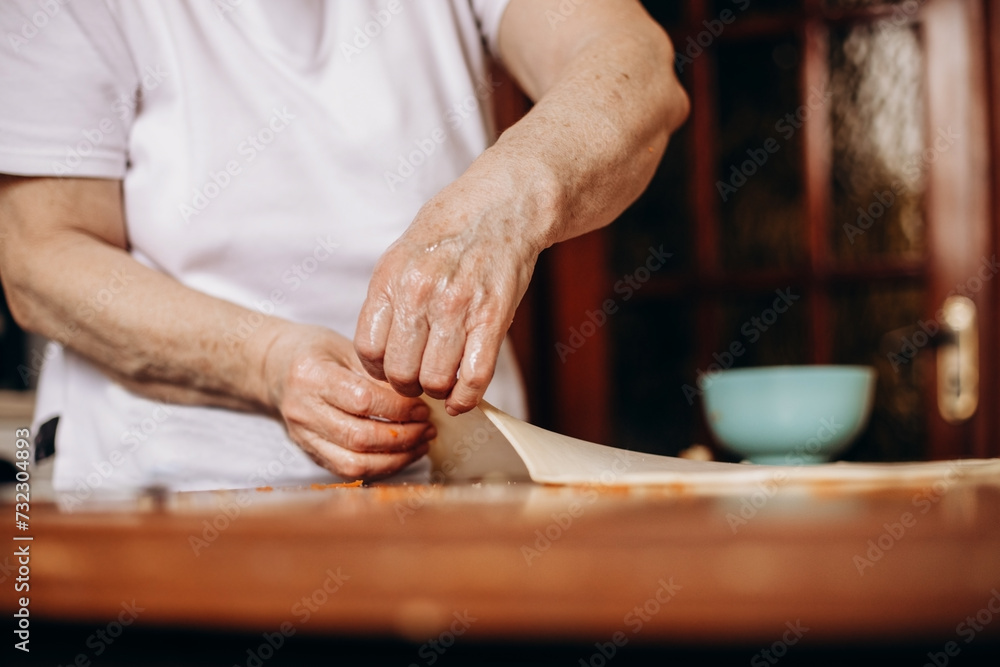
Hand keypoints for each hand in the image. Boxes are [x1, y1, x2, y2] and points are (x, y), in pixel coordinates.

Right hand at [262, 323, 434, 479]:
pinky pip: (347, 471)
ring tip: (421, 443)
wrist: (275, 368)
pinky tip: (403, 454)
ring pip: (354, 463)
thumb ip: (376, 373)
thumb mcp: (345, 347)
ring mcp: (303, 436)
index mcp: (311, 376)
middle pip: (359, 437)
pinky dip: (381, 467)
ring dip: (396, 458)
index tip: (423, 406)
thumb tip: (417, 397)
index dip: (398, 408)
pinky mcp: (309, 452)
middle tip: (428, 427)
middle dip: (403, 436)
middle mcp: (303, 410)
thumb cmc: (316, 352)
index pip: (362, 401)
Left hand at [354, 173, 542, 415]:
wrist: (500, 208)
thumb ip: (387, 302)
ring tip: (443, 380)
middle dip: (408, 385)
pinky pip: (474, 378)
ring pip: (436, 380)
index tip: (392, 369)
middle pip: (400, 372)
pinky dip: (467, 399)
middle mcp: (420, 295)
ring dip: (438, 390)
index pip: (368, 351)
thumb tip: (377, 353)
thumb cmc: (449, 234)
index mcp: (391, 280)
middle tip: (420, 378)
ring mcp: (458, 308)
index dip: (378, 370)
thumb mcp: (400, 257)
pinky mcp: (493, 318)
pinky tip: (463, 397)